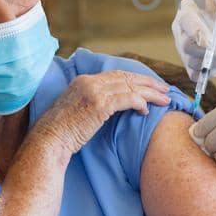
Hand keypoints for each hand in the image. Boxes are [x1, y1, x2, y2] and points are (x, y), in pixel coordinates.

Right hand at [32, 70, 174, 154]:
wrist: (49, 140)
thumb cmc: (63, 132)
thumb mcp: (78, 109)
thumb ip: (94, 101)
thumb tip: (113, 106)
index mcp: (83, 80)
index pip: (116, 75)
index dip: (136, 79)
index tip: (151, 85)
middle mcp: (89, 82)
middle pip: (127, 77)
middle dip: (149, 83)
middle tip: (165, 89)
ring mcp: (94, 91)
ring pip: (130, 87)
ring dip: (150, 94)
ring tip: (164, 100)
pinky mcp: (99, 104)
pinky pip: (128, 99)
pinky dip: (140, 103)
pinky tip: (146, 111)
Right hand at [171, 0, 215, 83]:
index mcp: (187, 10)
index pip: (186, 22)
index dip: (196, 32)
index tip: (210, 42)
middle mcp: (182, 30)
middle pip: (187, 47)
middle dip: (210, 53)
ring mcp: (185, 49)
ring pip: (193, 63)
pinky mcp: (192, 64)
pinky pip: (197, 75)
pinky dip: (212, 71)